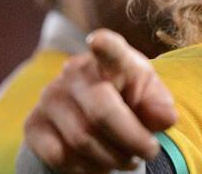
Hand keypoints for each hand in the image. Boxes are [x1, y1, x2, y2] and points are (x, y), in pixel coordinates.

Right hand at [24, 29, 177, 173]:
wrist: (93, 116)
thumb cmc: (130, 100)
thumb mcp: (150, 99)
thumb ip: (159, 106)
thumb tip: (167, 118)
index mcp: (111, 60)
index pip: (110, 50)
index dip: (105, 46)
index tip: (97, 40)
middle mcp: (75, 72)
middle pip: (101, 113)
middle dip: (131, 140)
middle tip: (150, 151)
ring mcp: (50, 97)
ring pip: (82, 140)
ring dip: (113, 158)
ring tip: (127, 157)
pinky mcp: (33, 124)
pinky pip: (60, 156)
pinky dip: (86, 168)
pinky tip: (98, 161)